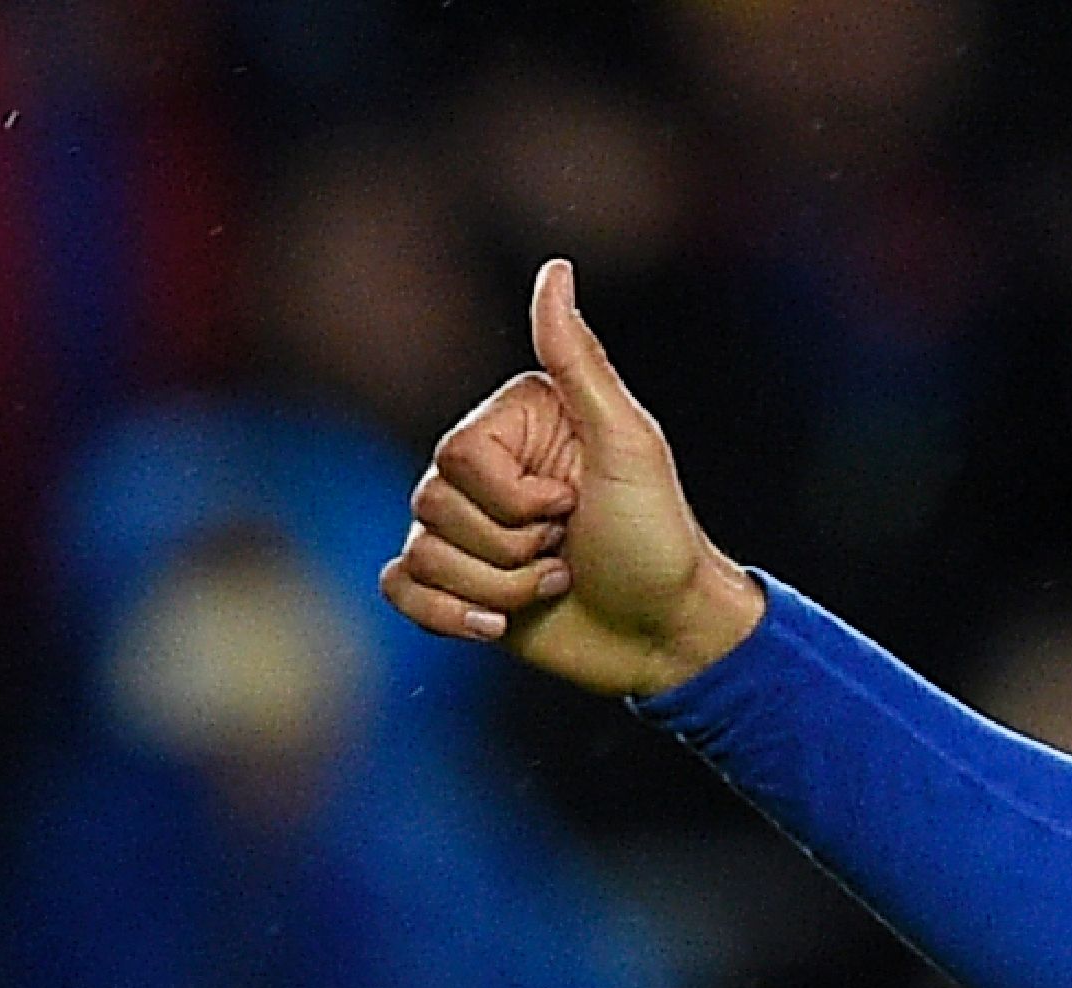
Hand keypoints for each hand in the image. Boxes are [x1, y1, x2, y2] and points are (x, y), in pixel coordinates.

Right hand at [379, 258, 761, 698]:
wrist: (670, 636)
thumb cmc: (660, 539)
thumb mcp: (629, 445)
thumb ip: (581, 361)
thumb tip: (555, 269)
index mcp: (511, 424)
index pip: (457, 457)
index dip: (516, 498)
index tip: (577, 505)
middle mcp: (481, 468)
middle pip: (431, 503)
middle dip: (512, 548)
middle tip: (571, 548)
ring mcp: (466, 526)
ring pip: (423, 552)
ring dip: (501, 589)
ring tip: (557, 582)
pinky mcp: (457, 583)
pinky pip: (401, 588)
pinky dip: (446, 615)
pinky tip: (498, 628)